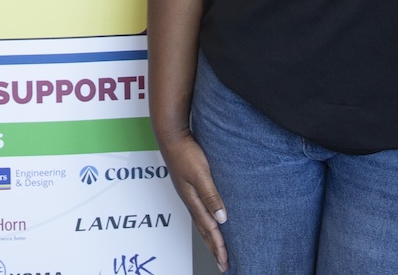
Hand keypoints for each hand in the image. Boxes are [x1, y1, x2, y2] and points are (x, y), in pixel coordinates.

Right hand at [161, 132, 226, 271]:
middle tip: (222, 263)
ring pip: (201, 222)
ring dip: (210, 237)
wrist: (172, 136)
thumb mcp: (200, 174)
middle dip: (214, 248)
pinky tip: (211, 221)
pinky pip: (200, 211)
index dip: (218, 246)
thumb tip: (222, 219)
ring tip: (217, 248)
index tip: (225, 262)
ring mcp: (189, 194)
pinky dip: (206, 222)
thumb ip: (211, 196)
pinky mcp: (190, 187)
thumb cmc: (186, 153)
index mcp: (193, 200)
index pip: (209, 229)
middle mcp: (190, 200)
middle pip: (204, 230)